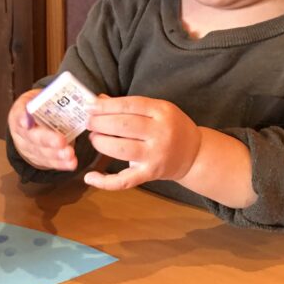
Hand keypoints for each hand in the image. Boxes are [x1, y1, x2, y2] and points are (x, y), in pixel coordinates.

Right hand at [7, 90, 77, 171]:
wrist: (29, 123)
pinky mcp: (39, 158)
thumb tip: (78, 90)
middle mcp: (22, 132)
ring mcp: (29, 147)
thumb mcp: (38, 96)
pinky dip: (61, 164)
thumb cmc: (37, 107)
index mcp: (20, 112)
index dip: (22, 118)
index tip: (27, 121)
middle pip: (32, 137)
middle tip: (60, 141)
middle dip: (47, 140)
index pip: (18, 114)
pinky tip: (71, 163)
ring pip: (41, 152)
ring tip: (69, 154)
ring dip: (56, 155)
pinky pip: (49, 162)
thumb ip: (52, 94)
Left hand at [84, 96, 200, 190]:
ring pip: (121, 149)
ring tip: (94, 137)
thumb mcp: (157, 109)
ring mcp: (155, 155)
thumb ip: (130, 105)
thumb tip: (99, 101)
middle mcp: (160, 133)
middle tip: (89, 122)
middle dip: (100, 123)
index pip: (130, 105)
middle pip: (124, 126)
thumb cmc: (172, 127)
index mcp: (162, 112)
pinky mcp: (150, 174)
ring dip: (101, 143)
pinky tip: (89, 177)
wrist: (194, 154)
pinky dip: (104, 182)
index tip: (90, 106)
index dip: (107, 106)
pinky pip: (124, 180)